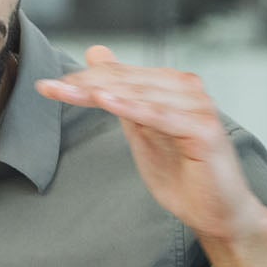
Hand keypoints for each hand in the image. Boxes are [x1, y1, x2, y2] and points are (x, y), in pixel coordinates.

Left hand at [36, 48, 266, 242]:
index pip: (122, 76)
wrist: (217, 212)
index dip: (84, 79)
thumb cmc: (183, 175)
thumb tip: (96, 54)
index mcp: (174, 86)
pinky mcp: (204, 130)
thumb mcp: (141, 130)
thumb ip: (121, 95)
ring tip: (70, 91)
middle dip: (86, 83)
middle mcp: (189, 90)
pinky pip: (161, 116)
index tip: (48, 86)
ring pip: (141, 95)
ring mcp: (199, 108)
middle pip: (128, 81)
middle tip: (50, 87)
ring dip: (103, 92)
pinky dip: (132, 107)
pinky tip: (105, 101)